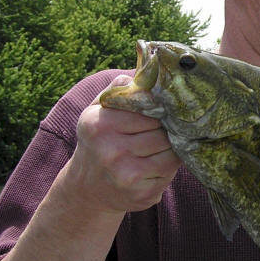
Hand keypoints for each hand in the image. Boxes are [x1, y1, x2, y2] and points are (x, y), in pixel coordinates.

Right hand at [62, 75, 181, 214]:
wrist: (86, 190)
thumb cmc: (98, 141)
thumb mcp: (97, 111)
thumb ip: (119, 89)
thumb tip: (147, 66)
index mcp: (100, 125)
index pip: (148, 109)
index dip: (160, 109)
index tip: (164, 109)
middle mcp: (111, 150)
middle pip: (162, 131)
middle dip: (168, 129)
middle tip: (167, 128)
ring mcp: (127, 175)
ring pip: (171, 152)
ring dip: (173, 147)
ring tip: (162, 145)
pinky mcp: (142, 194)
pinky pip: (171, 172)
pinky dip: (170, 167)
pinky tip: (157, 164)